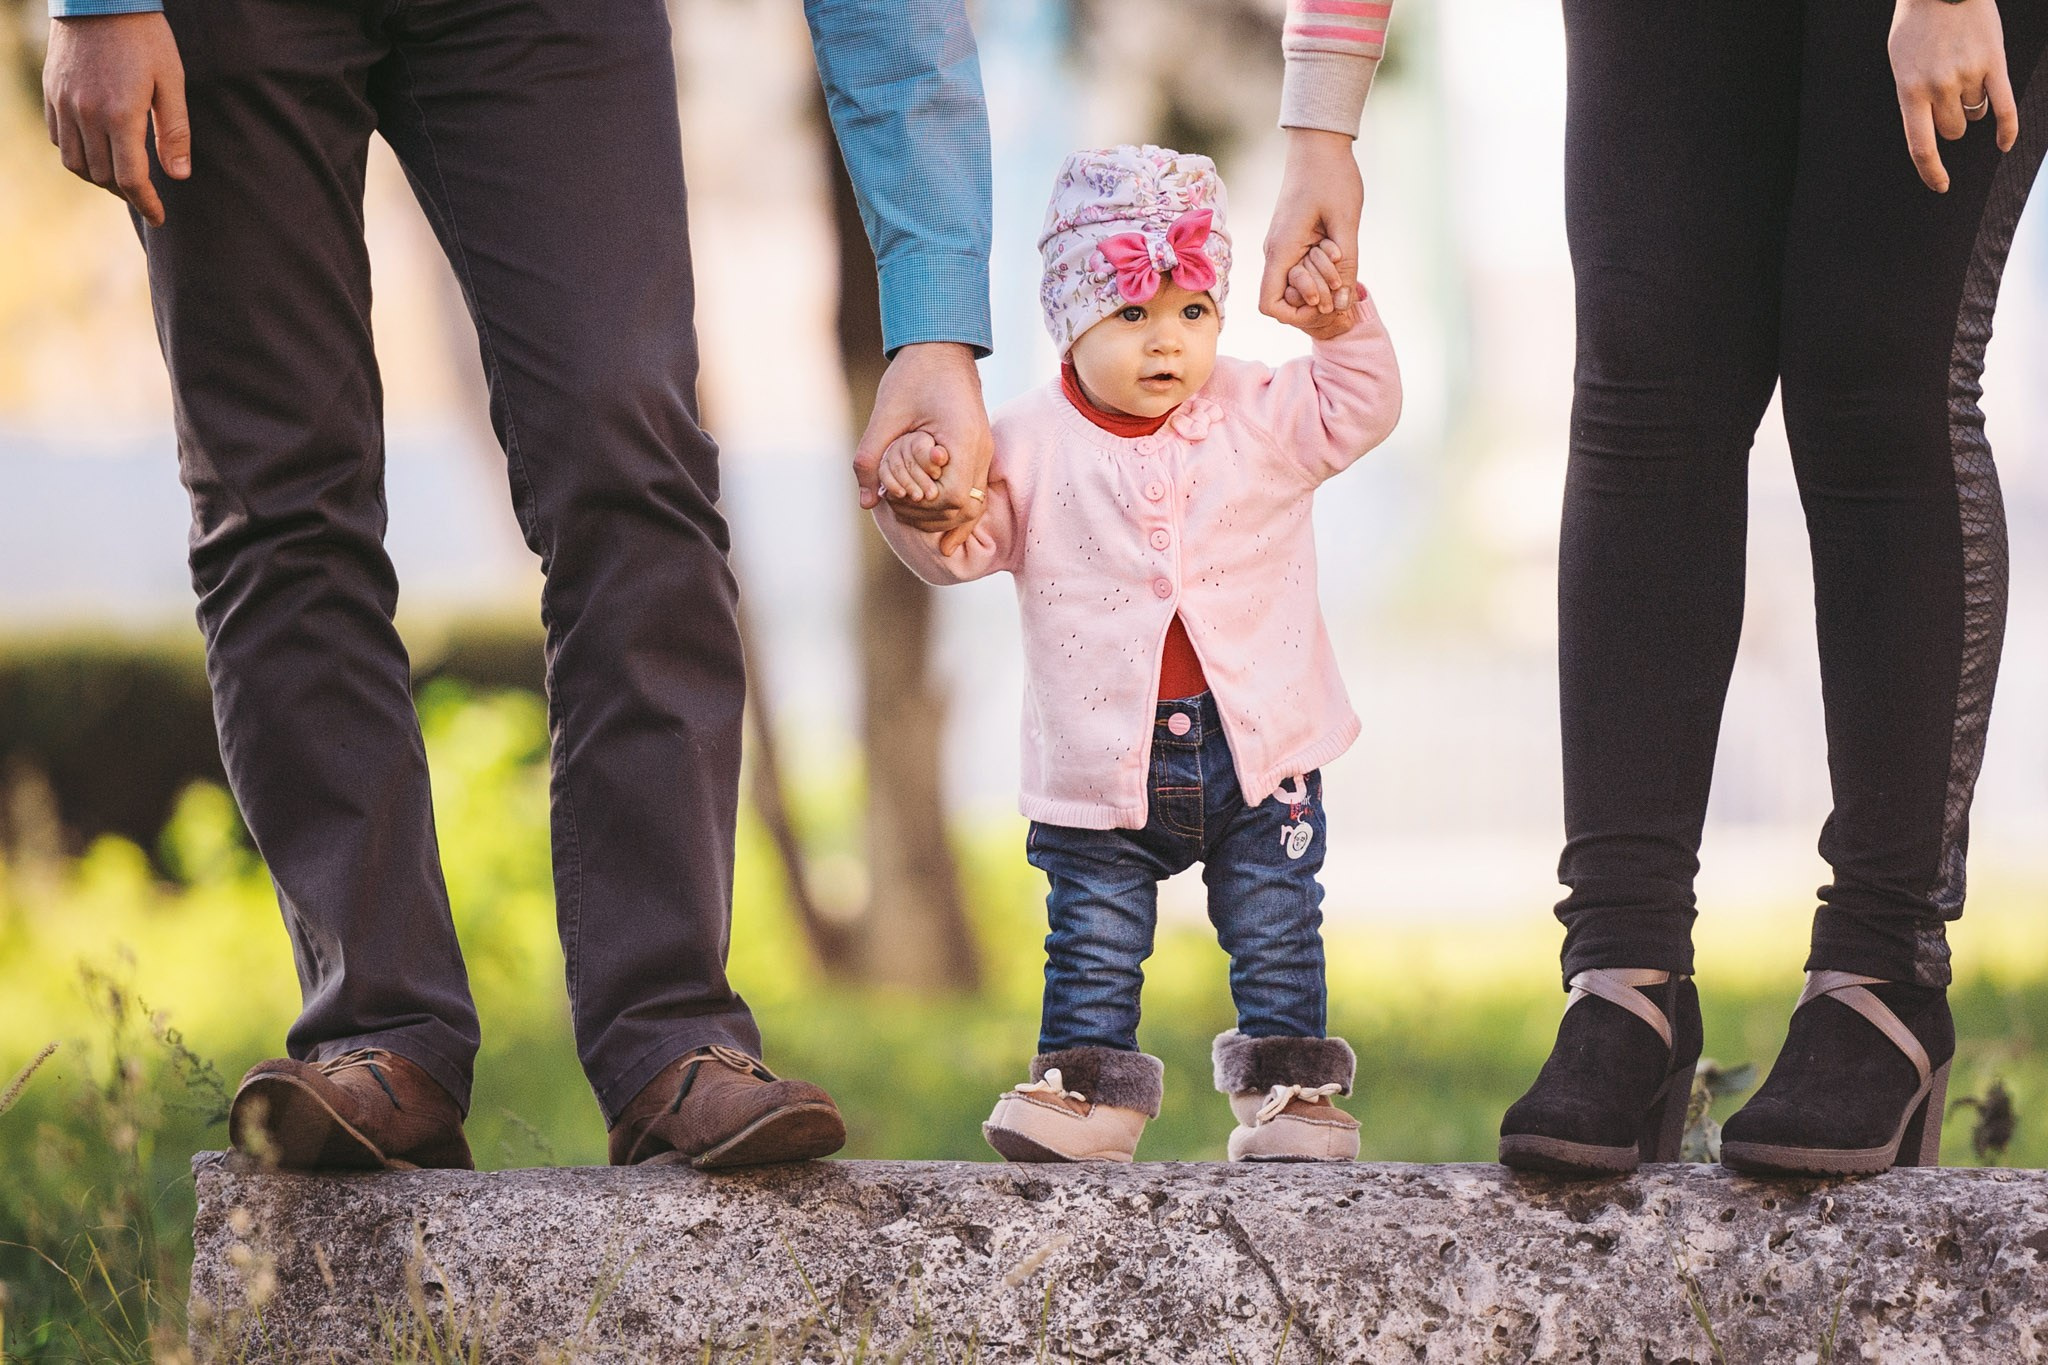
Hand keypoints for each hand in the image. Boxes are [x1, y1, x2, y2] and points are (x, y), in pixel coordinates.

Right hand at [44, 13, 190, 227]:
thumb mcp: (171, 82)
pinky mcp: (51, 93)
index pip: (131, 179)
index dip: (146, 204)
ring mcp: (63, 104)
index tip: (159, 218)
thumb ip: (175, 131)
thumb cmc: (145, 38)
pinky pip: (58, 139)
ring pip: (74, 163)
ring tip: (121, 179)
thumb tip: (179, 175)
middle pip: (102, 176)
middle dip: (126, 194)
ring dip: (98, 178)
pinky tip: (96, 153)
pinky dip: (76, 155)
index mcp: (120, 115)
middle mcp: (86, 114)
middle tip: (145, 196)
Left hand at [853, 341, 990, 555]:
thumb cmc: (913, 374)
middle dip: (929, 518)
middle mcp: (981, 450)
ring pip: (972, 507)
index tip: (897, 497)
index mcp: (962, 439)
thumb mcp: (885, 414)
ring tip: (910, 515)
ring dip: (942, 518)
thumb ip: (872, 458)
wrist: (942, 348)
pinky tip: (944, 536)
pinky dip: (956, 514)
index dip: (923, 507)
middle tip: (897, 510)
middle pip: (964, 509)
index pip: (952, 497)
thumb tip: (867, 502)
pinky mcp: (978, 453)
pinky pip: (973, 494)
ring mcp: (984, 453)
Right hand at [1262, 128, 1361, 326]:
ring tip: (1340, 251)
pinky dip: (1323, 266)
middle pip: (1288, 300)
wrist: (1319, 144)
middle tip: (1341, 270)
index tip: (1323, 302)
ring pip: (1298, 285)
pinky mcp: (1293, 240)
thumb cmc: (1332, 177)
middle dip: (1318, 295)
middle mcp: (1276, 253)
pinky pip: (1304, 268)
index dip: (1295, 315)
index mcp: (1282, 249)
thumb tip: (1342, 306)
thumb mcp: (1346, 223)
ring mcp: (1283, 247)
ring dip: (1323, 279)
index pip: (1270, 305)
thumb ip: (1346, 267)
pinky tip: (1338, 248)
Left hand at [1890, 0, 2015, 193]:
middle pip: (1954, 130)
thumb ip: (1913, 95)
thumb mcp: (1901, 63)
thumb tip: (1926, 127)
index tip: (1940, 185)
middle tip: (1950, 94)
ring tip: (1965, 74)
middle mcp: (1939, 88)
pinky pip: (2004, 107)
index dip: (1931, 171)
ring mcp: (1967, 75)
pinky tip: (2004, 145)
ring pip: (1976, 115)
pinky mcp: (1994, 62)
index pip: (1921, 146)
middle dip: (1954, 121)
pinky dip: (2007, 129)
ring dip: (1973, 106)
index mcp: (1909, 91)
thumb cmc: (1917, 24)